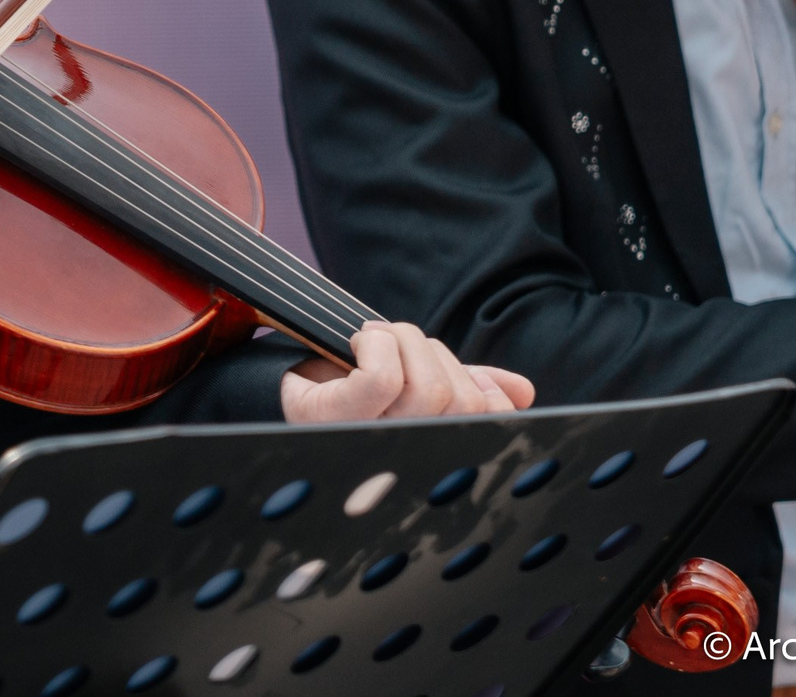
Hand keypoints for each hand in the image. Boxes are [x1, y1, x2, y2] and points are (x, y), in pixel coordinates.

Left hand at [278, 321, 536, 423]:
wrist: (276, 388)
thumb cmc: (346, 386)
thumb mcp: (410, 384)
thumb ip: (465, 386)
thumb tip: (519, 391)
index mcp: (426, 448)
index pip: (486, 420)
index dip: (489, 394)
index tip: (463, 377)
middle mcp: (400, 456)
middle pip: (458, 398)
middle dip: (430, 352)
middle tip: (392, 344)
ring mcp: (367, 442)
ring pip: (427, 385)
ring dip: (400, 340)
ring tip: (370, 342)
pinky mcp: (334, 420)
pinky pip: (382, 378)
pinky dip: (376, 344)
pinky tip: (355, 346)